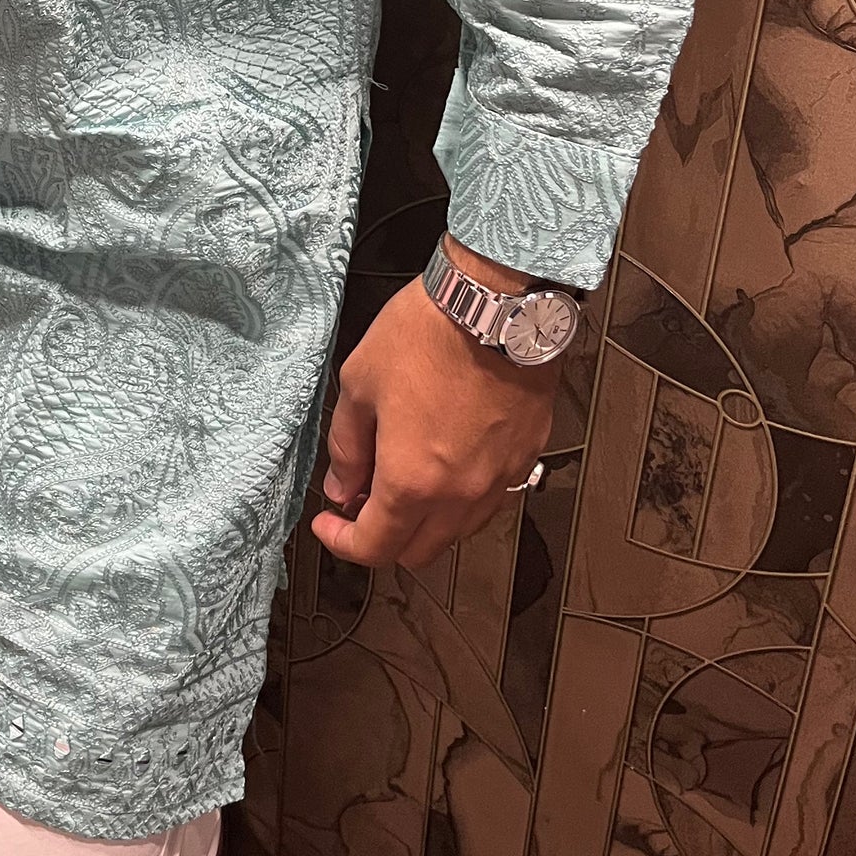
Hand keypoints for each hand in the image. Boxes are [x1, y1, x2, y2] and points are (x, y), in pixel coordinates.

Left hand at [310, 239, 560, 569]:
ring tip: (404, 477)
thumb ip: (347, 446)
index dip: (343, 542)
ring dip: (425, 520)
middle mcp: (460, 493)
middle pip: (418, 551)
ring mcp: (498, 479)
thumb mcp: (360, 383)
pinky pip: (489, 499)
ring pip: (456, 531)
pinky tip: (445, 460)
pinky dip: (461, 497)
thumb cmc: (430, 333)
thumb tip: (342, 483)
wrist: (497, 303)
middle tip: (363, 500)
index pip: (374, 547)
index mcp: (412, 481)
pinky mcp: (524, 457)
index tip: (331, 524)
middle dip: (384, 537)